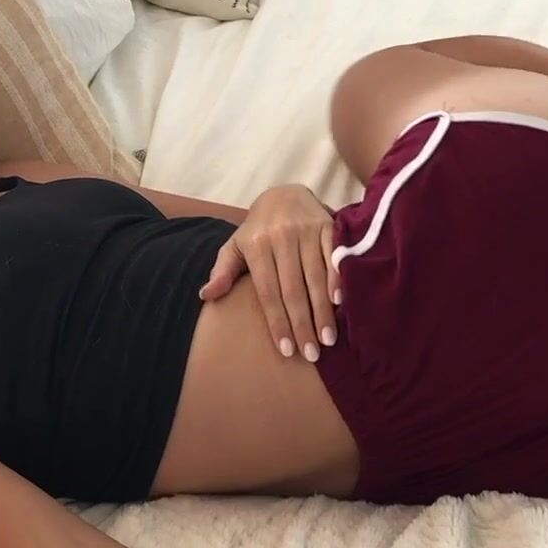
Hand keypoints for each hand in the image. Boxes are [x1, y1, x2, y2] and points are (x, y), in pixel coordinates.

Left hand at [198, 184, 340, 361]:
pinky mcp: (327, 226)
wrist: (285, 193)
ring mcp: (306, 231)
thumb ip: (222, 271)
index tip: (286, 350)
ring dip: (323, 310)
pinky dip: (338, 280)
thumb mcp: (235, 246)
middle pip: (293, 289)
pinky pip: (333, 257)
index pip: (268, 292)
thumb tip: (206, 295)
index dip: (277, 322)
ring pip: (315, 277)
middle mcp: (280, 238)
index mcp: (256, 246)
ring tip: (328, 339)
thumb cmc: (258, 230)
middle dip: (302, 324)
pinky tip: (341, 303)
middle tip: (311, 353)